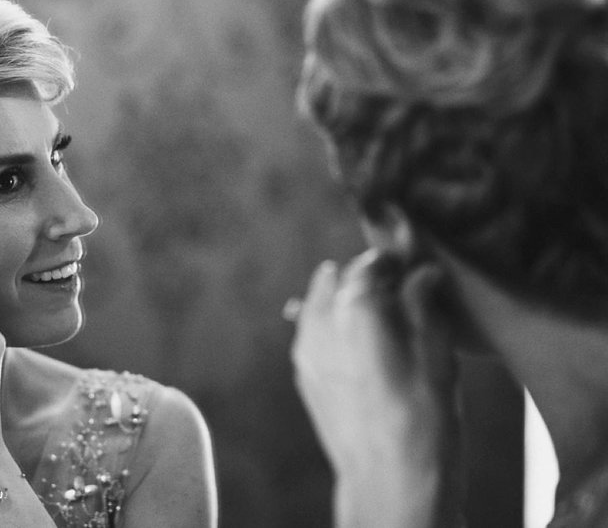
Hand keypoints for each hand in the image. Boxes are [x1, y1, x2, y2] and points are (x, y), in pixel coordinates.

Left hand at [290, 251, 460, 526]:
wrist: (389, 483)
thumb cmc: (424, 422)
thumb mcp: (438, 355)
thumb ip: (424, 305)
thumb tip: (422, 274)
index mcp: (354, 308)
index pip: (367, 263)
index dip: (390, 259)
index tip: (408, 263)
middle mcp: (321, 323)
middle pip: (334, 279)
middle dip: (362, 277)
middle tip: (396, 287)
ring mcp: (306, 350)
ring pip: (317, 304)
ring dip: (341, 300)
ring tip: (377, 314)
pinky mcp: (304, 375)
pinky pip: (311, 334)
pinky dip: (329, 327)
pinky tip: (357, 341)